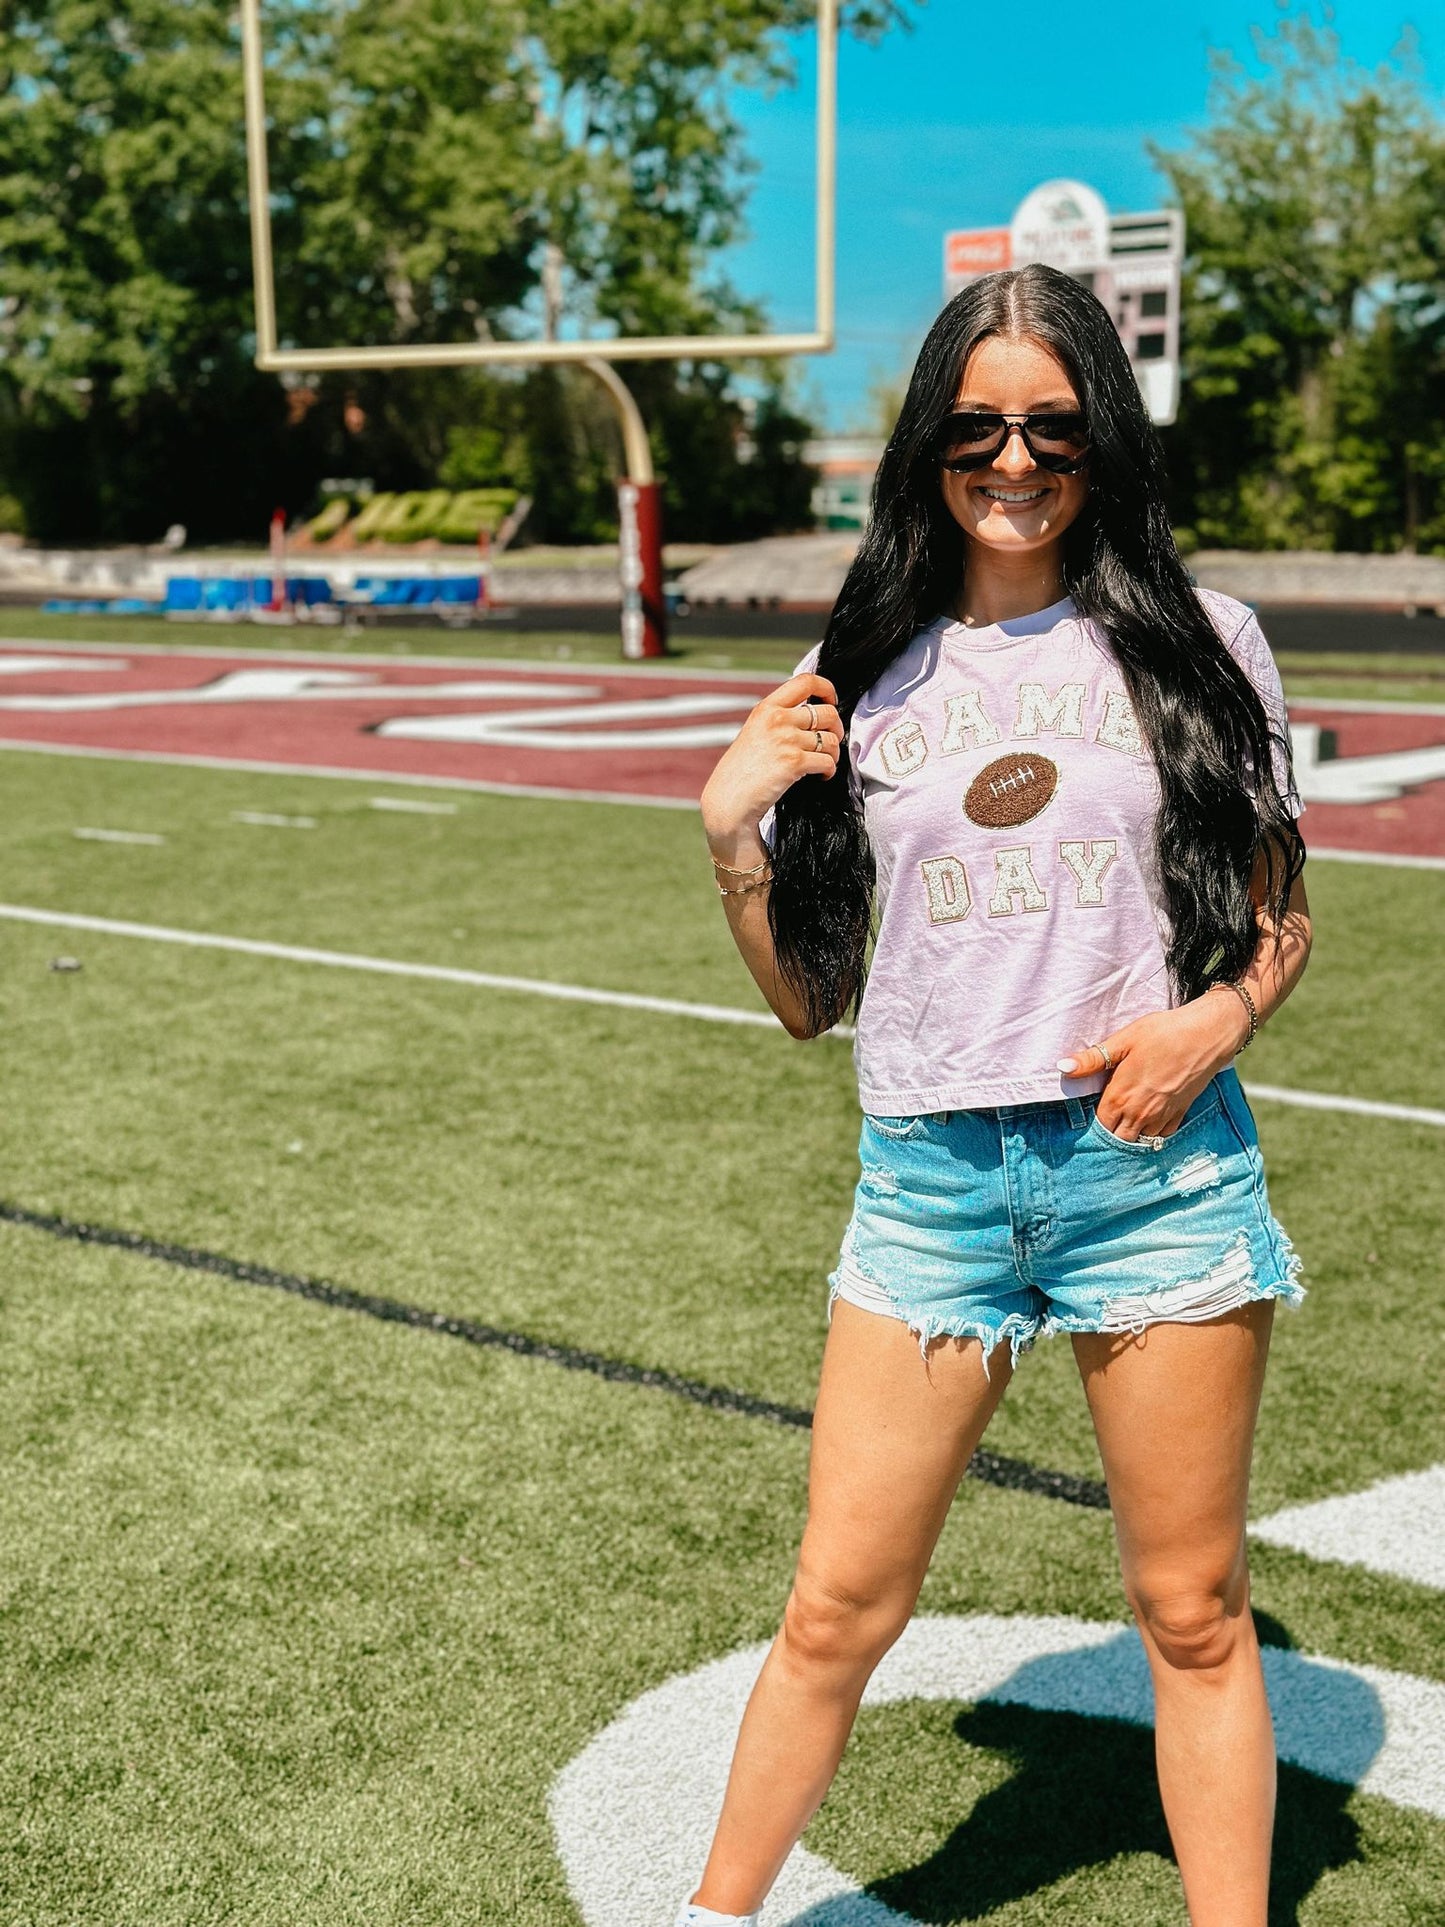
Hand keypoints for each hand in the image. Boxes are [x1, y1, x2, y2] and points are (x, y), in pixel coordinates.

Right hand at [700, 671, 843, 843]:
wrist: (728, 800)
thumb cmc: (740, 772)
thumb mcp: (754, 732)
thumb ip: (778, 719)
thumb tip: (812, 715)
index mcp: (766, 708)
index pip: (805, 681)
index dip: (826, 688)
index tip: (830, 701)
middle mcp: (776, 719)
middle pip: (827, 713)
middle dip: (837, 729)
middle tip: (831, 742)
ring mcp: (786, 740)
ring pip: (831, 740)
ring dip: (834, 754)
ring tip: (823, 763)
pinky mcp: (794, 762)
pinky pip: (828, 762)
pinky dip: (829, 771)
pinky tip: (820, 776)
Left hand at [1057, 996, 1247, 1140]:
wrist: (1207, 1036)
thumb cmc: (1163, 1033)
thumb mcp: (1124, 1041)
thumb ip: (1092, 1058)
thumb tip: (1062, 1068)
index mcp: (1121, 1097)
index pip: (1099, 1126)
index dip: (1093, 1125)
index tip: (1090, 1117)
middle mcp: (1140, 1113)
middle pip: (1118, 1140)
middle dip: (1110, 1136)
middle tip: (1105, 1125)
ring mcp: (1161, 1116)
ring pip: (1140, 1142)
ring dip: (1131, 1137)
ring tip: (1124, 1126)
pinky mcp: (1180, 1114)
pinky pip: (1161, 1137)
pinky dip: (1152, 1134)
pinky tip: (1147, 1123)